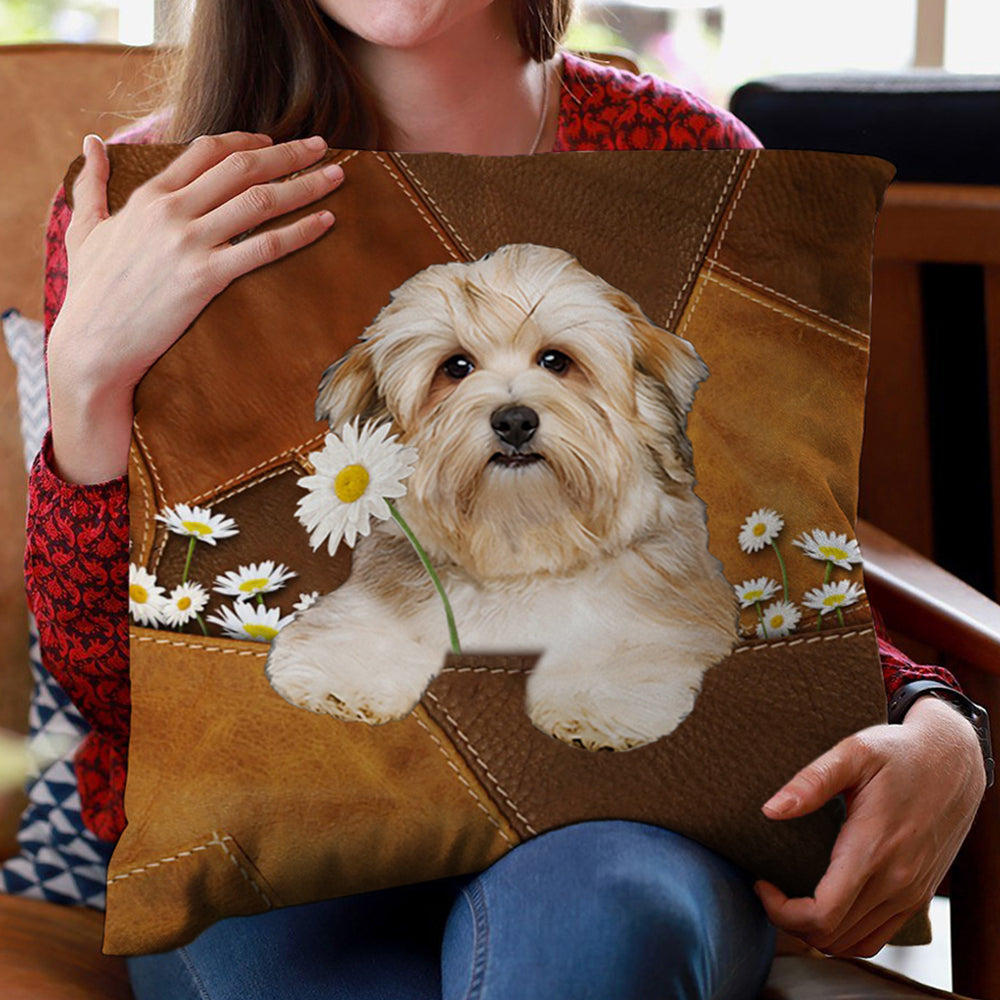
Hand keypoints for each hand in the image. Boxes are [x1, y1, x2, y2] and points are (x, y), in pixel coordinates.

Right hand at [47, 130, 344, 482]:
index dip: (246, 141)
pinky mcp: (206, 277)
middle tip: (322, 145)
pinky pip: (265, 246)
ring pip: (260, 200)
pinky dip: (300, 231)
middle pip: (242, 167)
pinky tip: (326, 221)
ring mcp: (190, 243)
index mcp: (149, 196)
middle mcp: (172, 212)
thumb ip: (90, 185)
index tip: (273, 141)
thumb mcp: (83, 230)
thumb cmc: (90, 292)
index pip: (207, 150)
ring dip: (304, 184)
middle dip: (288, 152)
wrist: (92, 345)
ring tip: (336, 176)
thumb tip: (91, 142)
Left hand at [754, 695, 986, 957]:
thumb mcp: (853, 752)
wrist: (953, 762)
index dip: (781, 911)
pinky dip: (845, 934)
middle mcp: (896, 881)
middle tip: (768, 889)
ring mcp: (910, 893)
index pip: (822, 914)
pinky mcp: (918, 895)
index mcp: (873, 849)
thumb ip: (811, 782)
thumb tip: (771, 810)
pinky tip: (825, 906)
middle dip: (789, 921)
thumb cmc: (899, 753)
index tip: (761, 883)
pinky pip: (877, 936)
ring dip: (816, 932)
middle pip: (832, 936)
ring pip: (854, 943)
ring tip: (790, 898)